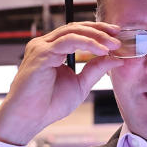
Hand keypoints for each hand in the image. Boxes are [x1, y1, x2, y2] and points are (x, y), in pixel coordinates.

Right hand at [0, 22, 123, 144]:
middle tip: (118, 36)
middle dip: (99, 30)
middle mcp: (44, 45)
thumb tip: (116, 59)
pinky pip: (68, 41)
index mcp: (52, 50)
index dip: (97, 31)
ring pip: (72, 31)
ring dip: (96, 36)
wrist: (29, 119)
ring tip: (112, 45)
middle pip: (75, 27)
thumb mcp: (80, 85)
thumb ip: (95, 70)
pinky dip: (87, 44)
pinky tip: (101, 51)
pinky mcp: (41, 54)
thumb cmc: (49, 105)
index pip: (76, 32)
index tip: (116, 35)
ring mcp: (41, 47)